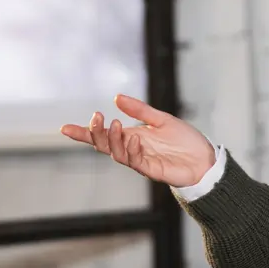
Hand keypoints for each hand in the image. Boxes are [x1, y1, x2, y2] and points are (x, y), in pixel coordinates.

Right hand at [60, 94, 216, 187]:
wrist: (204, 159)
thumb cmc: (184, 141)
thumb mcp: (161, 119)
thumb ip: (140, 110)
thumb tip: (116, 97)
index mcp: (131, 136)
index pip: (102, 135)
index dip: (83, 133)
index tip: (64, 128)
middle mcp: (131, 149)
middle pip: (103, 144)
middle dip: (95, 133)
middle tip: (96, 118)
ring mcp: (139, 160)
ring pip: (116, 153)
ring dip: (113, 139)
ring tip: (115, 124)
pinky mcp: (151, 170)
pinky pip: (135, 161)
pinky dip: (131, 149)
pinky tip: (134, 139)